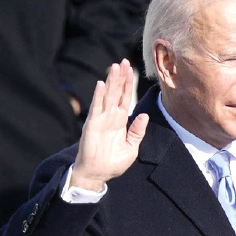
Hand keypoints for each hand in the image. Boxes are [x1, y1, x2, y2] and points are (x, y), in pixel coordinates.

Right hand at [70, 59, 148, 190]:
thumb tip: (143, 115)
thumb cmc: (113, 163)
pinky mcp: (92, 125)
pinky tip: (102, 84)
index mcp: (120, 121)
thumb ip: (137, 131)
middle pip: (117, 93)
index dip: (128, 84)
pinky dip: (99, 96)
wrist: (98, 174)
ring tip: (115, 66)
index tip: (132, 70)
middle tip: (124, 61)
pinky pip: (97, 108)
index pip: (125, 98)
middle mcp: (110, 117)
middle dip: (121, 78)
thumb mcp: (131, 147)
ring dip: (111, 81)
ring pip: (108, 96)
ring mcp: (101, 119)